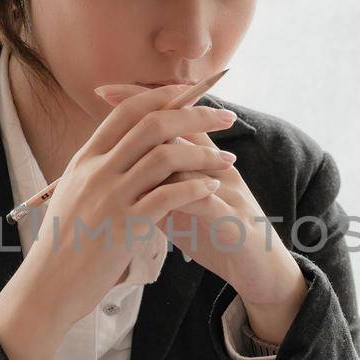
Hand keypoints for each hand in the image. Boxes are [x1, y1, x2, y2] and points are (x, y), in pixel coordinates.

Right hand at [9, 82, 240, 327]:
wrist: (48, 285)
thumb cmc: (63, 245)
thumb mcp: (74, 194)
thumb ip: (98, 170)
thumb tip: (121, 150)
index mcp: (86, 159)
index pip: (127, 111)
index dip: (162, 97)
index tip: (190, 94)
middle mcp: (97, 171)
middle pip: (153, 124)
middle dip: (195, 116)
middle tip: (226, 118)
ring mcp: (111, 197)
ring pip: (165, 157)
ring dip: (204, 155)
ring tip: (228, 161)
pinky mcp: (125, 227)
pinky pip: (169, 197)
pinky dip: (196, 188)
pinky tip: (213, 188)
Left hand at [95, 85, 308, 340]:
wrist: (258, 268)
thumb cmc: (214, 233)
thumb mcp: (178, 205)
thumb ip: (154, 184)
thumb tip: (117, 168)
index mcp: (201, 161)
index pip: (171, 120)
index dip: (139, 102)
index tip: (102, 91)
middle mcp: (216, 166)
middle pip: (181, 126)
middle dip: (142, 110)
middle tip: (104, 95)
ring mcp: (228, 191)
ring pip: (191, 160)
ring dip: (155, 150)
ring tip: (118, 140)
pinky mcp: (235, 221)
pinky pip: (206, 202)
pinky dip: (180, 195)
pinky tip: (150, 195)